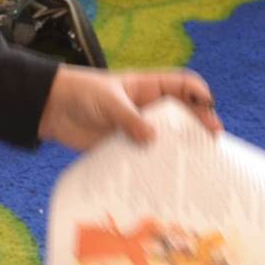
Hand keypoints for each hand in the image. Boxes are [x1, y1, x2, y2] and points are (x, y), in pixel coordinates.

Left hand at [38, 66, 220, 150]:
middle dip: (199, 125)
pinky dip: (155, 167)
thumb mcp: (107, 100)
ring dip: (180, 150)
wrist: (53, 110)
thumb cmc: (81, 93)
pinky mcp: (126, 148)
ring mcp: (138, 129)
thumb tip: (152, 138)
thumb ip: (129, 117)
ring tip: (195, 163)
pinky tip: (164, 178)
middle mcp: (149, 109)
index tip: (208, 107)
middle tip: (211, 141)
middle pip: (183, 115)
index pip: (183, 86)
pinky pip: (146, 158)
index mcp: (149, 87)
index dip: (199, 94)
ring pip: (167, 139)